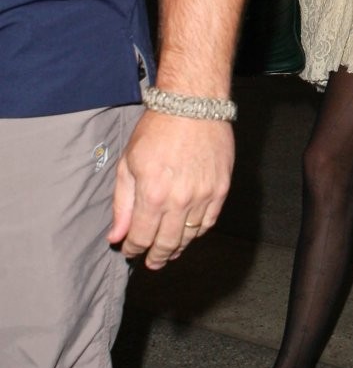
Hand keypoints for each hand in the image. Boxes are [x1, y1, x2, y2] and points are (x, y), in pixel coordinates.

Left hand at [107, 110, 234, 269]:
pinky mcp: (221, 188)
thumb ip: (122, 203)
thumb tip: (117, 236)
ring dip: (177, 247)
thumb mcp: (129, 163)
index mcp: (152, 195)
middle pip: (167, 243)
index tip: (129, 250)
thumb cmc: (157, 129)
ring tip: (169, 252)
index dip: (133, 248)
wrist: (193, 105)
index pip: (141, 238)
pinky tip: (189, 233)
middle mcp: (179, 200)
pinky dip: (198, 232)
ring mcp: (203, 195)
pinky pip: (209, 221)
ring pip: (190, 236)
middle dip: (155, 256)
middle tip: (151, 262)